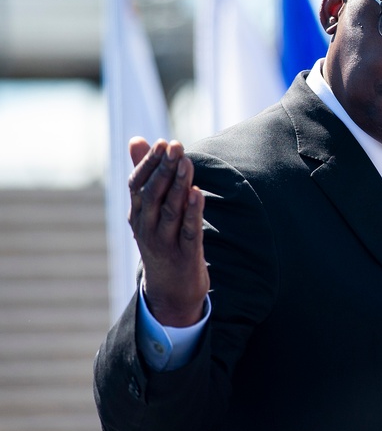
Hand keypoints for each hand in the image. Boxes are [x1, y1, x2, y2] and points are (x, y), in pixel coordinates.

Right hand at [127, 137, 208, 326]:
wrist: (170, 291)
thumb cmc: (161, 241)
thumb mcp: (150, 211)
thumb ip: (145, 174)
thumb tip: (136, 139)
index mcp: (138, 215)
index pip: (137, 184)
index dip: (149, 163)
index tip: (161, 142)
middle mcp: (146, 228)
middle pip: (153, 194)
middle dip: (164, 168)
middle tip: (176, 145)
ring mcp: (165, 243)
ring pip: (170, 210)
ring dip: (178, 185)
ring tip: (186, 163)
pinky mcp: (185, 255)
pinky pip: (188, 231)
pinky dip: (192, 212)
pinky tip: (196, 193)